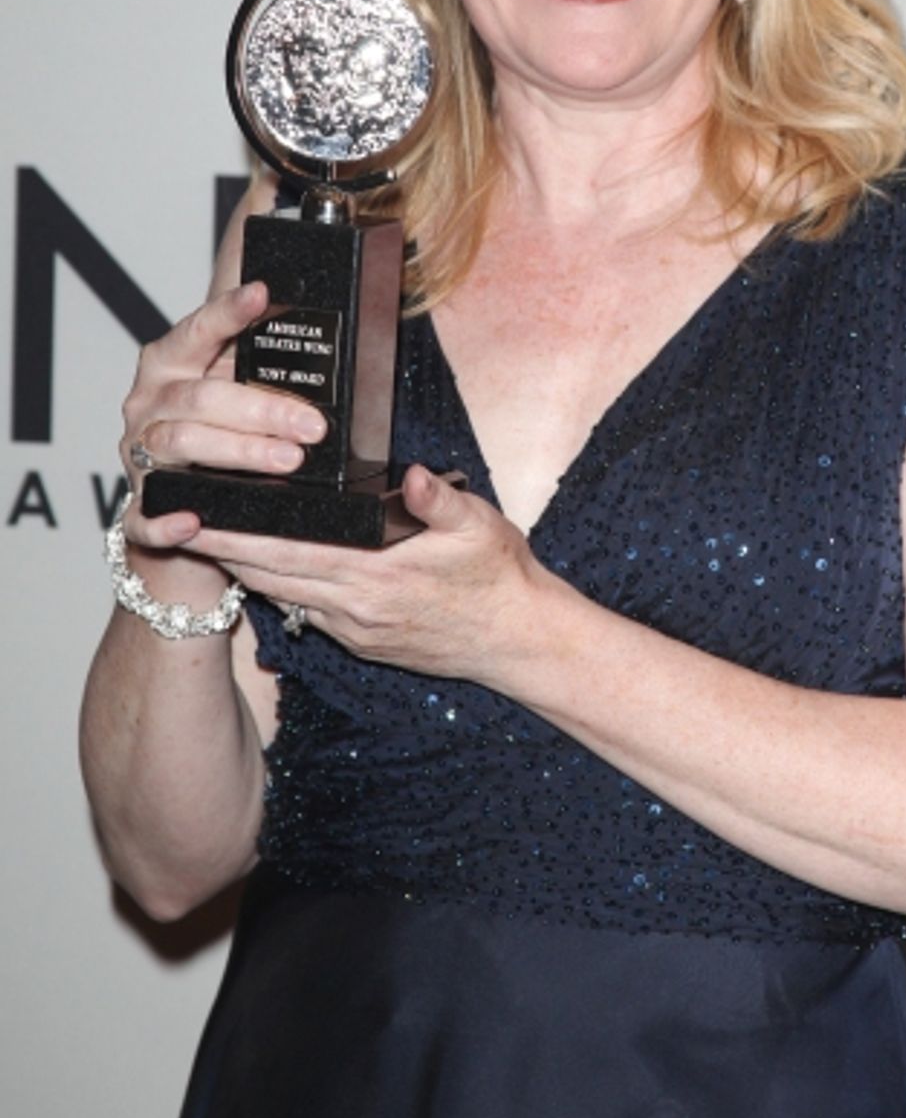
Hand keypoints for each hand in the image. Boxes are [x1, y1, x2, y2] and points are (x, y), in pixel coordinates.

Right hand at [120, 280, 326, 554]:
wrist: (184, 501)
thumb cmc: (219, 431)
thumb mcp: (235, 388)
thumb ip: (260, 366)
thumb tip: (327, 344)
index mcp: (170, 365)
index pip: (198, 330)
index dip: (227, 312)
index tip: (262, 294)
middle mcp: (150, 404)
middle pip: (200, 398)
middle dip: (262, 411)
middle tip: (313, 425)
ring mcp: (140, 455)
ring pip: (181, 445)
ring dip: (239, 454)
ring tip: (290, 460)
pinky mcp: (140, 506)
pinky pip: (145, 517)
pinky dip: (167, 520)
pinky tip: (195, 521)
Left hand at [181, 465, 548, 684]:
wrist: (519, 641)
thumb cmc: (500, 577)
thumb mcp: (481, 527)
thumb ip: (440, 501)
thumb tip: (413, 476)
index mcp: (377, 574)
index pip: (288, 552)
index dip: (238, 536)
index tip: (198, 516)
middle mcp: (356, 607)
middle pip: (270, 576)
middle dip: (221, 550)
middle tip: (175, 522)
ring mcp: (355, 629)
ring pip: (282, 595)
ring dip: (242, 569)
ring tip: (204, 539)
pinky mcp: (362, 640)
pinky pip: (305, 610)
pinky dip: (276, 587)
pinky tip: (259, 567)